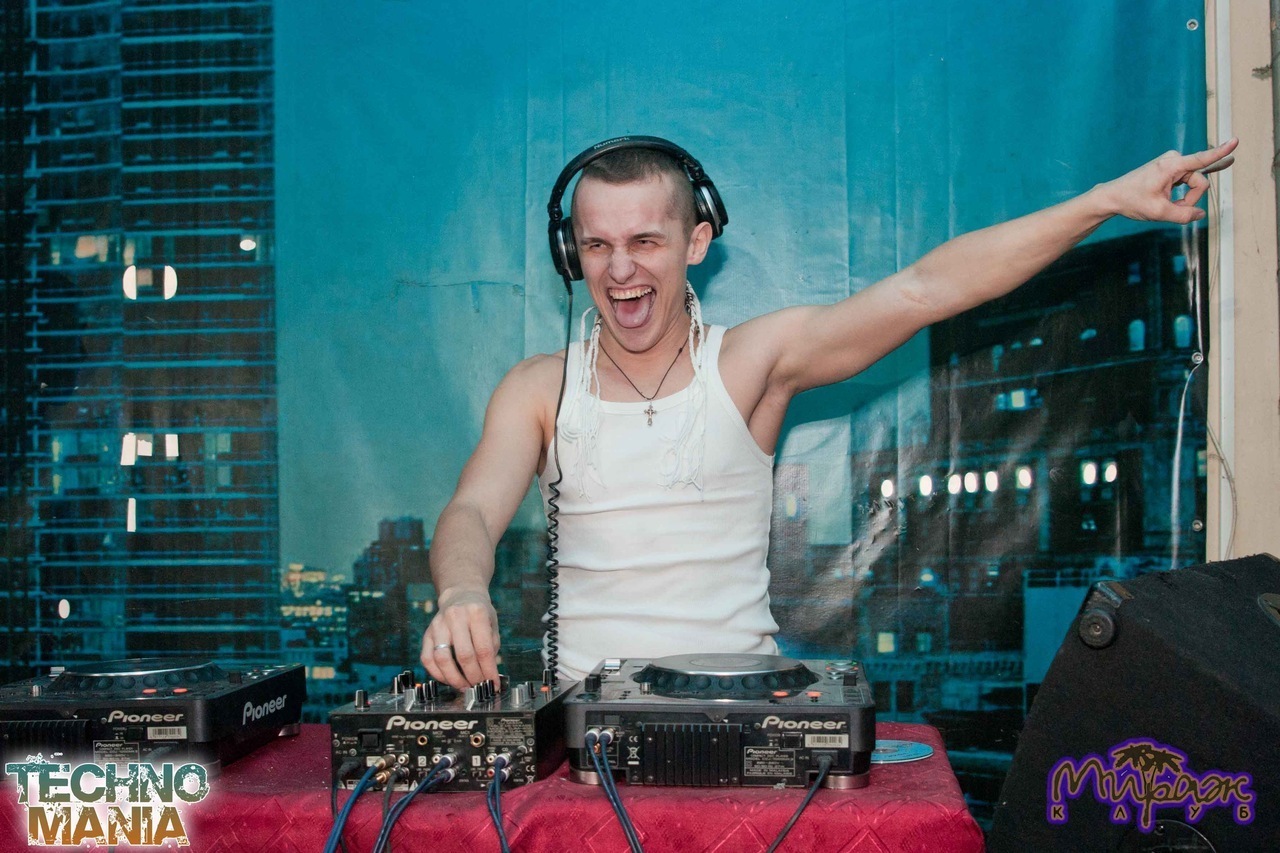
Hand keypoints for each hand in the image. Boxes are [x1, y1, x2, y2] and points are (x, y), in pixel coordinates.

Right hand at [420, 587, 500, 689]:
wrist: (460, 595)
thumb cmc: (479, 613)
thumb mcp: (492, 624)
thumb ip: (491, 647)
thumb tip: (489, 676)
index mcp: (476, 613)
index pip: (483, 649)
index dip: (489, 671)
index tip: (493, 684)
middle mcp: (455, 616)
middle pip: (464, 655)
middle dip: (473, 677)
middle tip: (479, 687)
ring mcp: (438, 624)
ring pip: (442, 659)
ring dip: (454, 679)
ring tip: (464, 686)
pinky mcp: (427, 633)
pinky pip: (427, 659)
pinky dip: (437, 674)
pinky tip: (448, 679)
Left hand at [1102, 139, 1236, 223]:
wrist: (1113, 196)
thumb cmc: (1132, 201)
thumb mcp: (1158, 212)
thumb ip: (1182, 215)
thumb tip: (1200, 214)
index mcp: (1171, 166)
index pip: (1202, 159)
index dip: (1221, 152)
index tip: (1236, 140)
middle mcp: (1174, 160)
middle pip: (1199, 183)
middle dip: (1190, 199)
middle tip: (1171, 208)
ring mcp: (1173, 164)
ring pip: (1193, 185)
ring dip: (1185, 198)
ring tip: (1167, 204)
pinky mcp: (1172, 170)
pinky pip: (1190, 179)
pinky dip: (1200, 181)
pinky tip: (1225, 163)